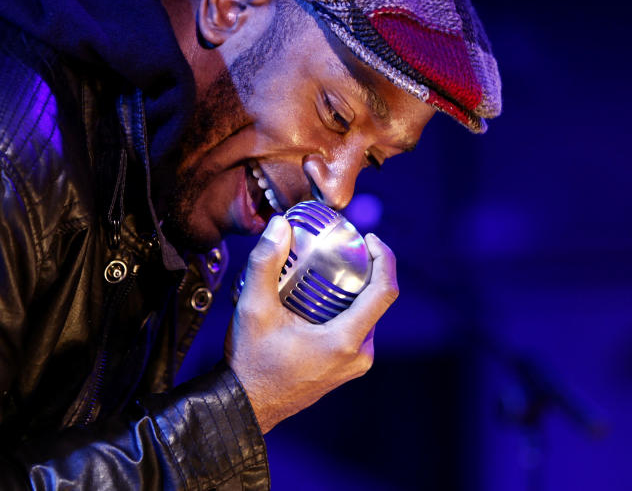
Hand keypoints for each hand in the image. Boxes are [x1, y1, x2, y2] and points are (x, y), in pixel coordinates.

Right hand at [225, 215, 397, 432]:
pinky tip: (322, 296)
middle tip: (342, 246)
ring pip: (366, 314)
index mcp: (345, 340)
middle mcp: (359, 354)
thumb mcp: (253, 308)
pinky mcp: (347, 367)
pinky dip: (346, 307)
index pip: (385, 292)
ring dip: (354, 289)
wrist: (246, 405)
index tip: (369, 238)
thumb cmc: (250, 363)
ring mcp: (356, 363)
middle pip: (377, 300)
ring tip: (330, 268)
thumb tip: (280, 226)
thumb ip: (265, 263)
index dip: (384, 258)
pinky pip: (357, 328)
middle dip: (365, 269)